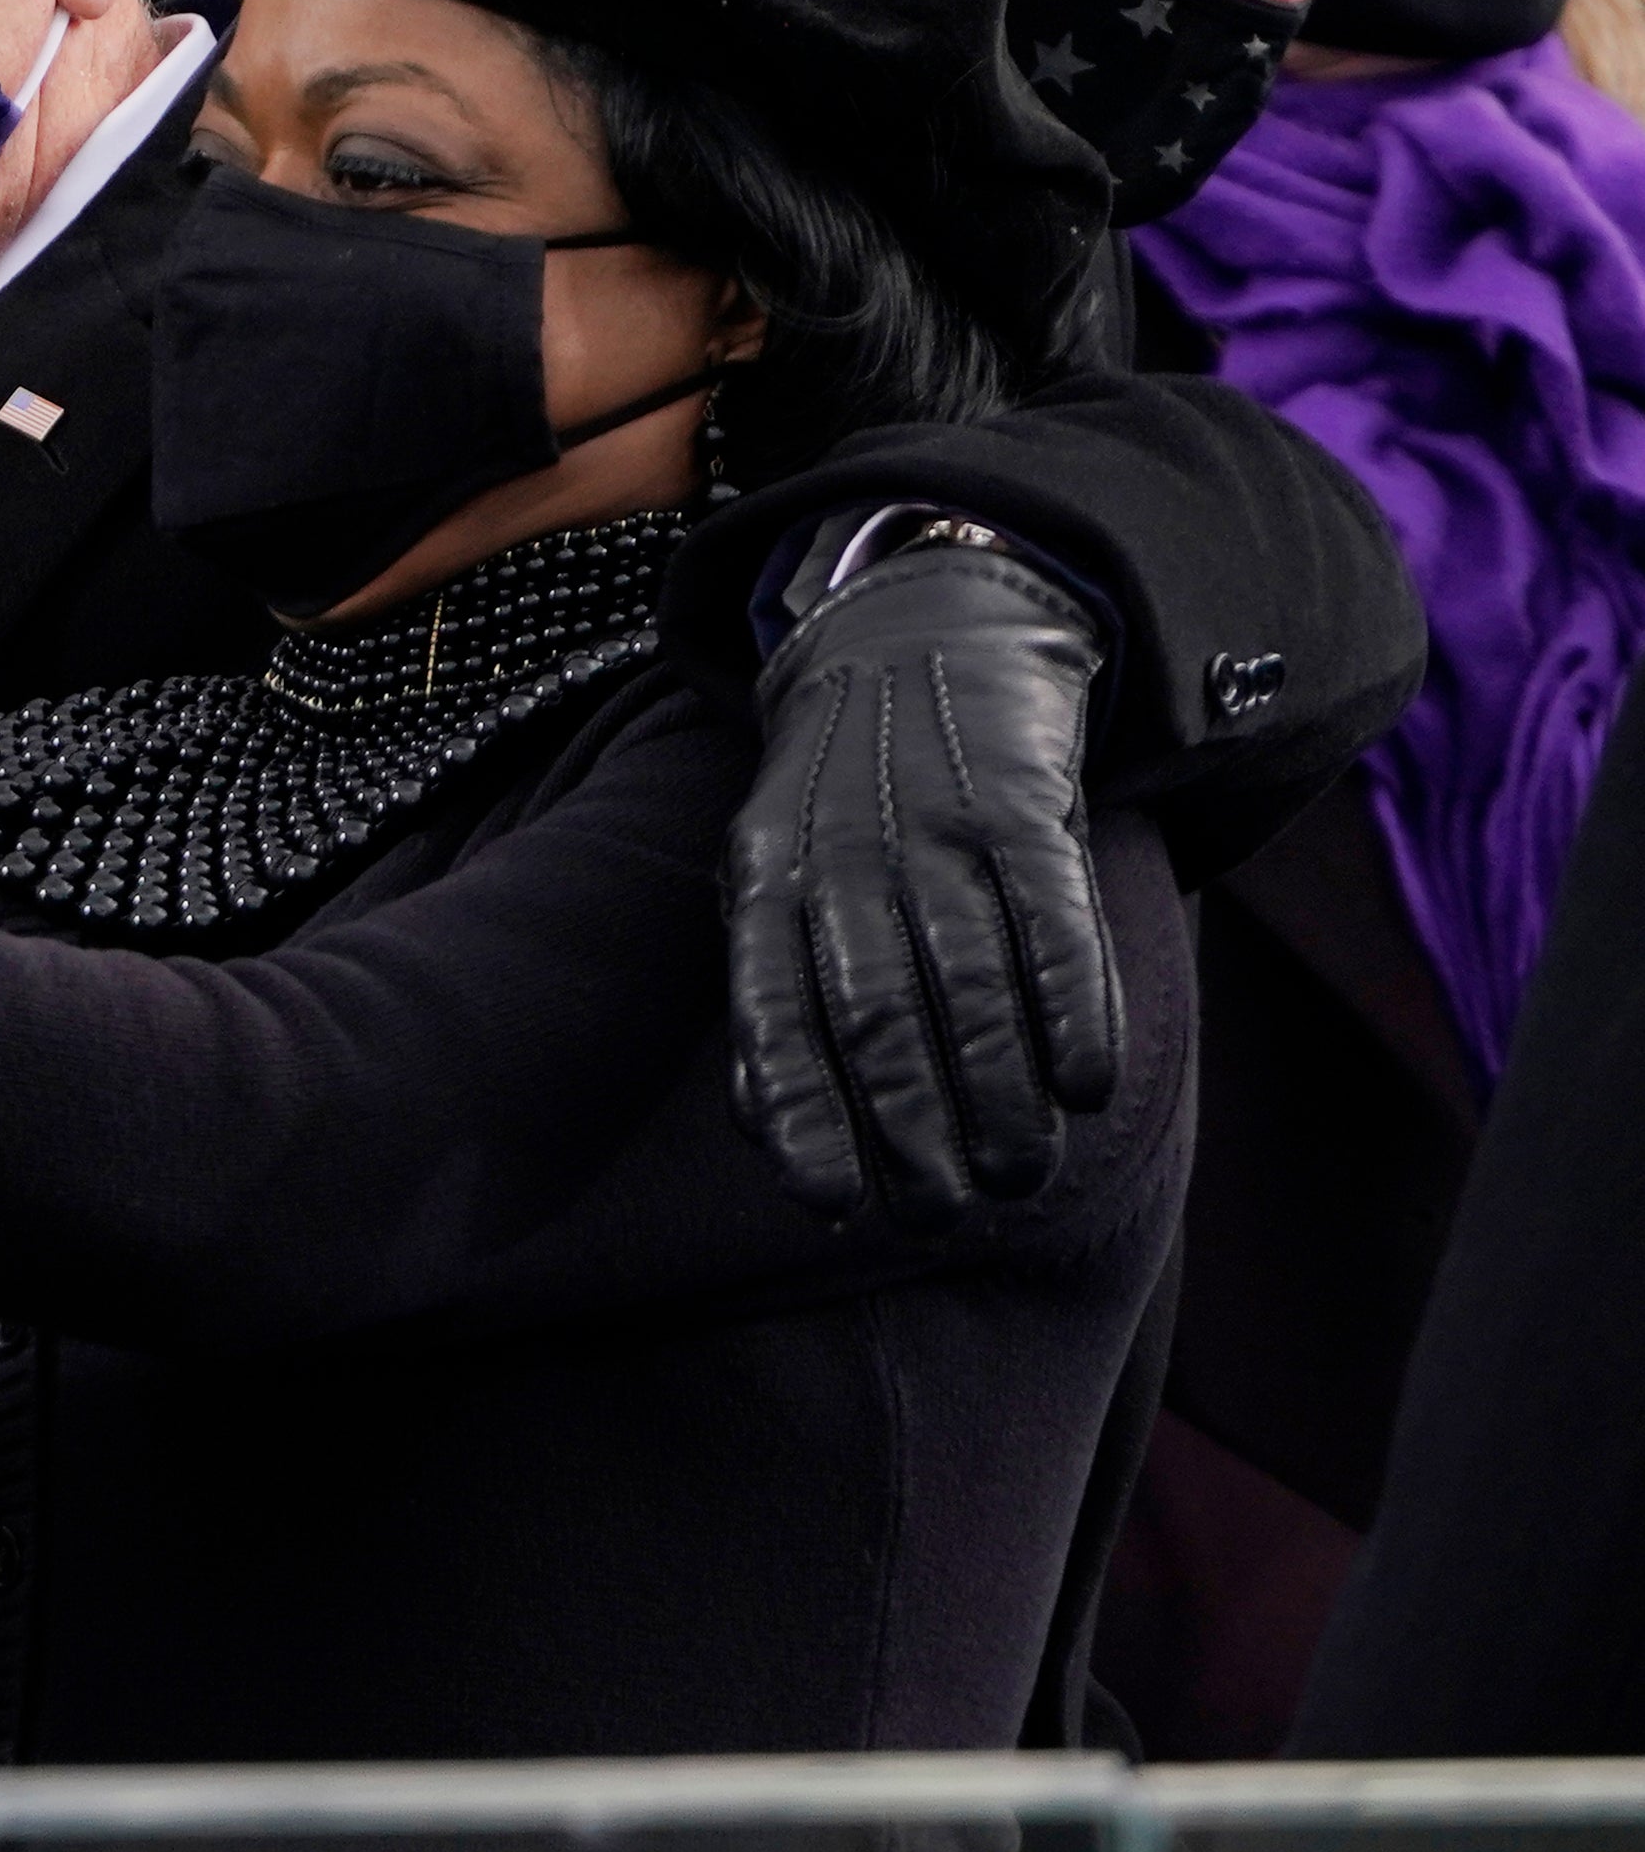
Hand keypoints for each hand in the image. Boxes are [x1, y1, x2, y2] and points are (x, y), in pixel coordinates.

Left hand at [726, 541, 1122, 1226]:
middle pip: (879, 1014)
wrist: (921, 637)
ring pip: (970, 983)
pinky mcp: (1021, 801)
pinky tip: (1086, 1089)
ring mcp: (934, 824)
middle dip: (913, 1128)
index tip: (834, 1205)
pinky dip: (1072, 1010)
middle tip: (946, 1214)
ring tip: (1020, 1177)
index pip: (773, 1013)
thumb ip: (770, 995)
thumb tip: (764, 1137)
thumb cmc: (841, 802)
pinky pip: (1051, 921)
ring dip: (1000, 1094)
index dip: (804, 1113)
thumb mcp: (776, 877)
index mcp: (768, 879)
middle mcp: (844, 854)